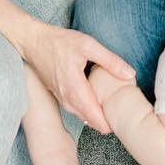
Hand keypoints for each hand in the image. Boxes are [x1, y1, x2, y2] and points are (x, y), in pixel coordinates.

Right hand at [18, 20, 134, 135]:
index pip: (97, 118)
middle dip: (108, 121)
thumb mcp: (88, 45)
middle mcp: (68, 100)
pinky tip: (99, 100)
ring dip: (99, 116)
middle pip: (92, 121)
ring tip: (114, 107)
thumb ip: (110, 61)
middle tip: (124, 113)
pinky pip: (78, 110)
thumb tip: (130, 74)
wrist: (34, 42)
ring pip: (85, 117)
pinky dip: (90, 110)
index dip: (112, 122)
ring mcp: (63, 100)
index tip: (125, 118)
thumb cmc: (60, 42)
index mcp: (76, 90)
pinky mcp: (60, 97)